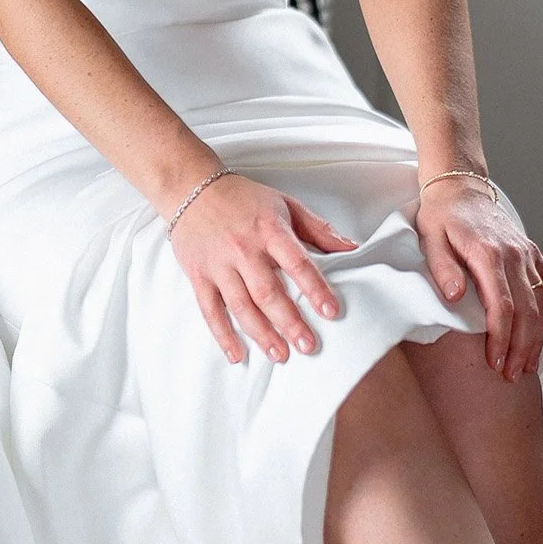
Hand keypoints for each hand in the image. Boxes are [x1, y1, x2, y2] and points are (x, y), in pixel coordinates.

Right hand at [170, 173, 355, 364]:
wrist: (191, 188)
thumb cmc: (243, 198)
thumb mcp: (285, 204)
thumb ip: (319, 229)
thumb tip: (351, 248)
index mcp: (269, 230)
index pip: (296, 263)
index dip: (315, 288)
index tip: (332, 311)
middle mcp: (244, 249)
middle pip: (268, 292)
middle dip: (290, 322)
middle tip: (308, 346)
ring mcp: (219, 264)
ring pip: (241, 306)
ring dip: (262, 333)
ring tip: (281, 355)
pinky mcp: (199, 276)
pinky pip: (210, 310)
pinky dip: (223, 335)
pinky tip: (237, 354)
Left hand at [414, 176, 542, 380]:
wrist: (461, 188)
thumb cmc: (441, 217)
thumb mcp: (431, 239)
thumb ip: (443, 269)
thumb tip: (456, 298)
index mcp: (488, 253)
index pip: (501, 305)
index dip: (500, 338)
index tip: (495, 362)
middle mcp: (514, 255)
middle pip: (526, 310)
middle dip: (520, 347)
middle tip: (511, 375)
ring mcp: (527, 254)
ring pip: (541, 302)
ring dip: (537, 338)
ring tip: (527, 366)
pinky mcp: (533, 254)